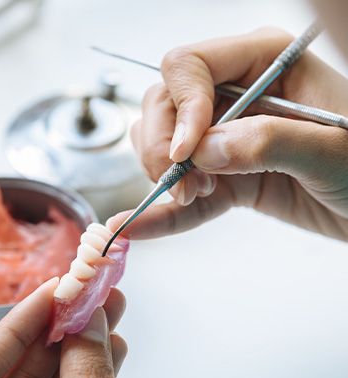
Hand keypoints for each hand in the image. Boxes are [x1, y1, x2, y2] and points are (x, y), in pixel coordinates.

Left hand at [0, 278, 126, 377]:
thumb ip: (85, 377)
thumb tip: (91, 323)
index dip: (17, 322)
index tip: (53, 289)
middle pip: (19, 369)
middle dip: (62, 326)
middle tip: (90, 294)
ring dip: (83, 346)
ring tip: (111, 313)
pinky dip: (89, 375)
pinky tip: (111, 351)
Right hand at [108, 27, 347, 240]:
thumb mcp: (331, 147)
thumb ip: (267, 142)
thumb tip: (203, 151)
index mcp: (264, 62)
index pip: (190, 67)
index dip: (180, 108)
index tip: (184, 153)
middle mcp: (236, 95)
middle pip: (164, 106)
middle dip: (162, 148)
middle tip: (186, 185)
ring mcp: (226, 138)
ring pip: (162, 145)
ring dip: (164, 175)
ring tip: (195, 196)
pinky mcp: (224, 178)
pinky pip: (183, 195)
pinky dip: (161, 213)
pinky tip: (138, 226)